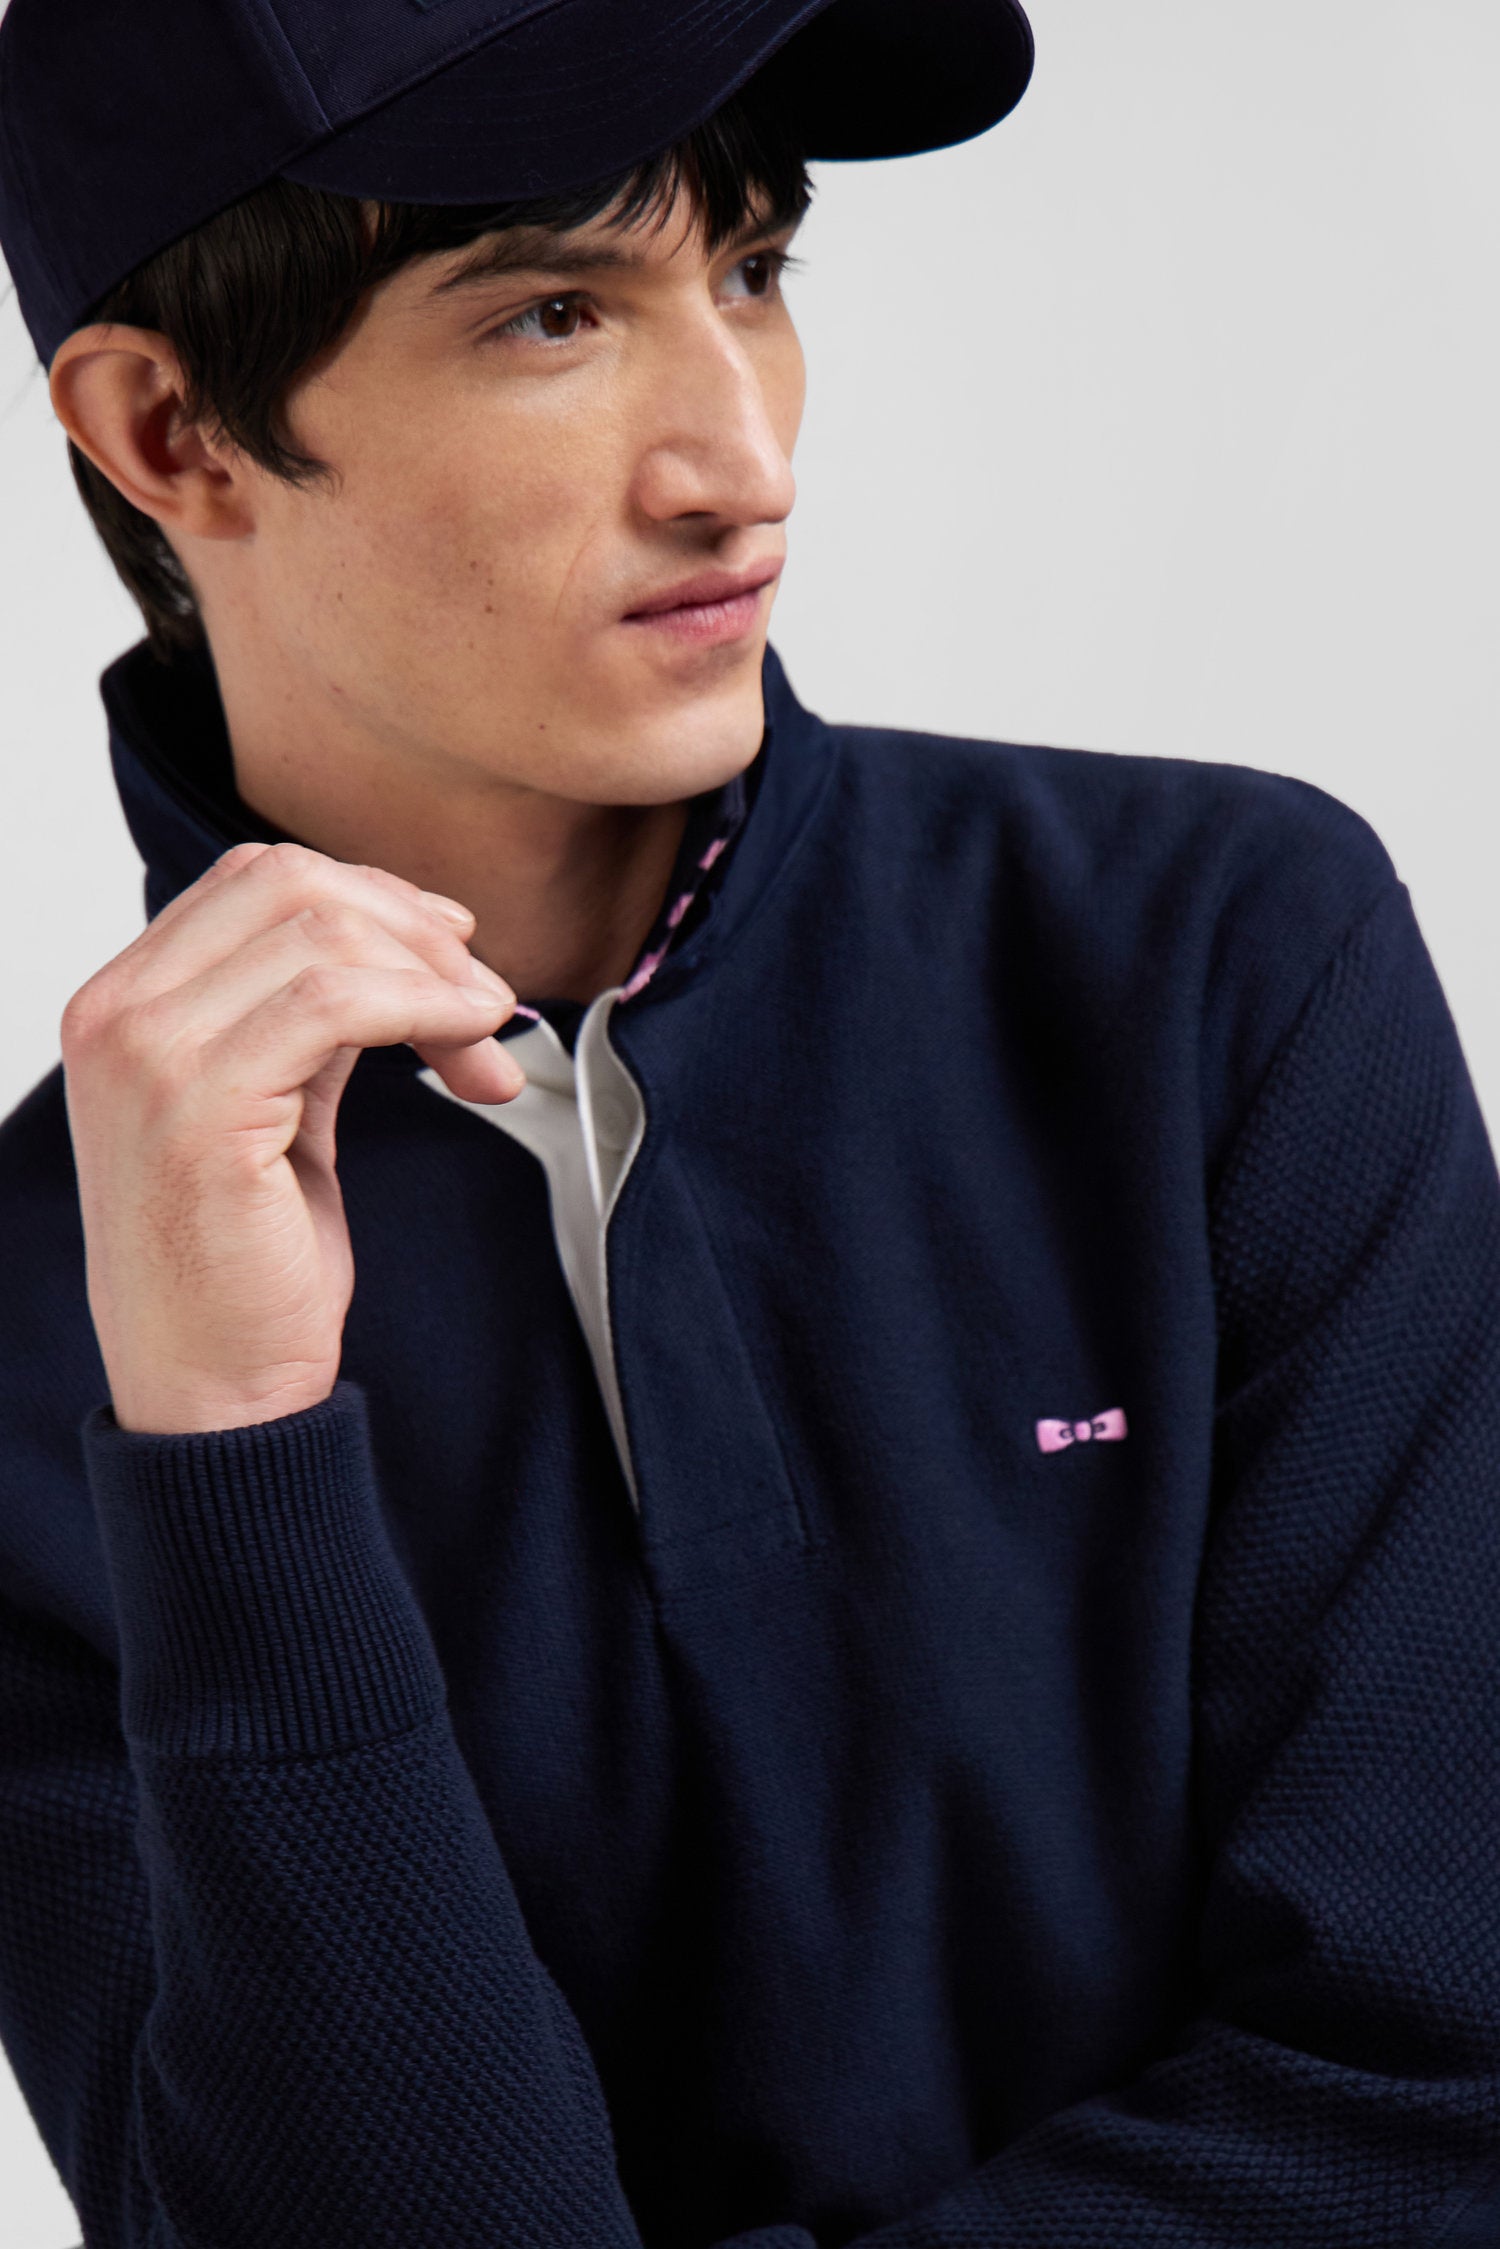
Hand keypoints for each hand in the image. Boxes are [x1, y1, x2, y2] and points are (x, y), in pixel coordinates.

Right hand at [60, 841, 523, 1435]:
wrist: (211, 1395)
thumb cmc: (244, 1268)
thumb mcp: (277, 1107)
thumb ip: (309, 1018)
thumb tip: (405, 942)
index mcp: (123, 1003)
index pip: (257, 880)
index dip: (375, 898)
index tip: (454, 951)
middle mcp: (116, 1014)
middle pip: (290, 882)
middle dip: (413, 929)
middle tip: (485, 998)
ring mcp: (146, 1054)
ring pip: (320, 929)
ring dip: (434, 972)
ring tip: (486, 1037)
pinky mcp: (198, 1105)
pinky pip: (335, 1000)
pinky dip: (424, 1006)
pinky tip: (469, 1046)